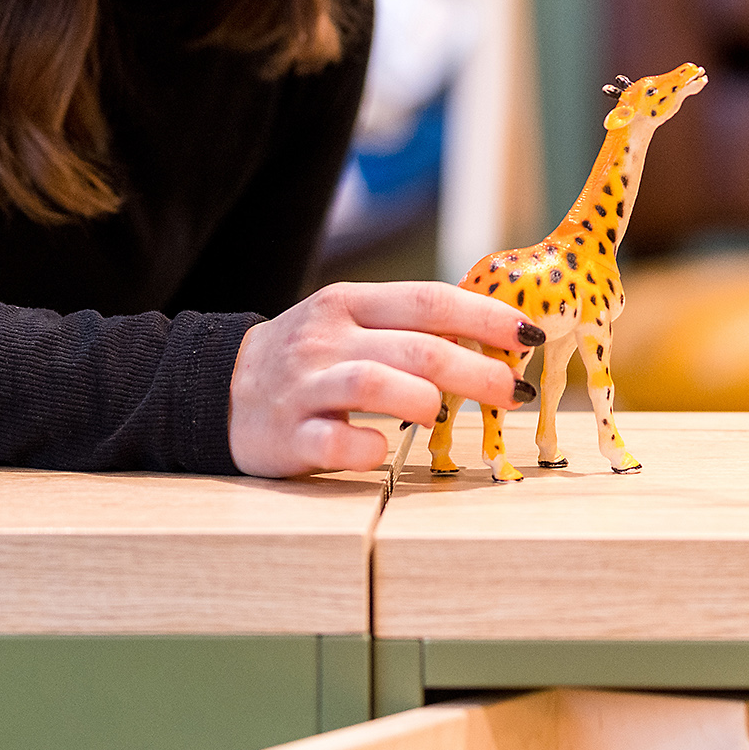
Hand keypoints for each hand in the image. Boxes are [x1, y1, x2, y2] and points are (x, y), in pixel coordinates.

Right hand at [227, 281, 544, 477]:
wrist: (219, 391)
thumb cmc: (310, 359)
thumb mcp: (351, 323)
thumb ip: (411, 325)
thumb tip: (497, 333)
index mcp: (350, 303)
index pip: (430, 300)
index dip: (486, 316)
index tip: (529, 335)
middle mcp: (327, 338)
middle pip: (417, 347)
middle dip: (477, 369)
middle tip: (514, 391)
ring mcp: (306, 387)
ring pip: (375, 383)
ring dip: (425, 401)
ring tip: (442, 415)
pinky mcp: (288, 437)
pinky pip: (336, 442)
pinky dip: (368, 447)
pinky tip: (384, 449)